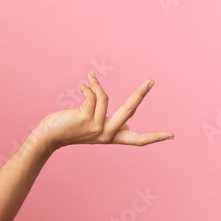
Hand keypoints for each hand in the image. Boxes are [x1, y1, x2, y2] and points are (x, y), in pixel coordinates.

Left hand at [37, 73, 174, 149]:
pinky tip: (81, 86)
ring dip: (95, 85)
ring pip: (105, 97)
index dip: (156, 137)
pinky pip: (92, 95)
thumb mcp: (94, 130)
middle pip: (129, 112)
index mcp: (111, 137)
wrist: (48, 137)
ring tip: (89, 80)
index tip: (172, 135)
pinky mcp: (85, 119)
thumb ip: (112, 128)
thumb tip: (128, 127)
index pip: (138, 140)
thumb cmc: (70, 130)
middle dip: (140, 94)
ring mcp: (96, 127)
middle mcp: (106, 135)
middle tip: (151, 80)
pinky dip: (88, 87)